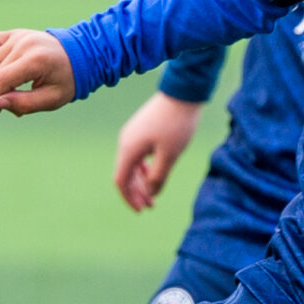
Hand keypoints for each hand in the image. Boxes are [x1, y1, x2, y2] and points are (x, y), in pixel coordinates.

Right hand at [0, 29, 75, 116]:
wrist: (80, 56)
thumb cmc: (66, 80)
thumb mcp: (52, 99)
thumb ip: (24, 104)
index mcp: (36, 59)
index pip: (2, 79)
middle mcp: (25, 43)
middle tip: (12, 103)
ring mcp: (19, 36)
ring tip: (12, 88)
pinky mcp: (15, 33)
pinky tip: (6, 68)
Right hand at [114, 91, 202, 211]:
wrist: (182, 93)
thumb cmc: (177, 125)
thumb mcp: (170, 156)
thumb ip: (158, 177)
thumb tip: (150, 193)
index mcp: (129, 149)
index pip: (121, 181)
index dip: (129, 198)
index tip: (141, 210)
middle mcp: (126, 142)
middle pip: (125, 174)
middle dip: (136, 193)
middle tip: (150, 207)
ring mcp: (133, 135)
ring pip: (132, 165)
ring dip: (141, 181)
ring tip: (154, 195)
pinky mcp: (142, 130)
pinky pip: (138, 155)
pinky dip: (145, 168)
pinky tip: (155, 175)